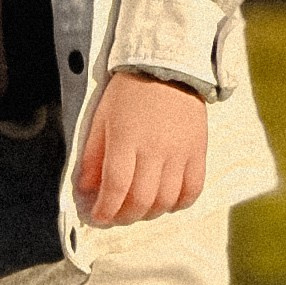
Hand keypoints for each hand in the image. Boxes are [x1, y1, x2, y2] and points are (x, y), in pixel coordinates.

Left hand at [75, 70, 208, 225]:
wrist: (169, 67)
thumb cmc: (129, 93)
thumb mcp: (102, 119)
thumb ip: (93, 156)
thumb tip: (87, 189)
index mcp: (126, 139)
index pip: (116, 187)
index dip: (105, 210)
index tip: (98, 217)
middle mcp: (155, 149)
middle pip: (142, 199)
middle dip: (125, 217)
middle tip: (116, 216)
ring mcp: (180, 152)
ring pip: (166, 200)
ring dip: (150, 213)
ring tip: (140, 209)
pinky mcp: (198, 151)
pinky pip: (193, 189)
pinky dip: (180, 204)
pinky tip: (167, 202)